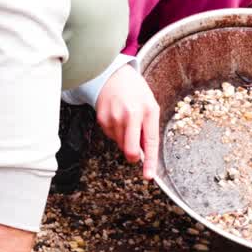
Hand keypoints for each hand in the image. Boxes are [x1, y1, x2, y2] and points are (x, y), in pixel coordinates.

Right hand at [95, 64, 160, 179]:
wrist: (113, 75)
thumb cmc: (135, 92)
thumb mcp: (149, 105)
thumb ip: (149, 128)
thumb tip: (144, 153)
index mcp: (147, 110)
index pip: (150, 142)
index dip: (150, 161)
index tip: (149, 176)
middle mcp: (130, 115)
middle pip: (130, 150)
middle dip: (133, 156)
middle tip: (135, 152)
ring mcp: (114, 118)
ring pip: (121, 145)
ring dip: (124, 139)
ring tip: (126, 120)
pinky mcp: (102, 119)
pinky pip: (111, 136)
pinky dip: (115, 132)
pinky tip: (117, 118)